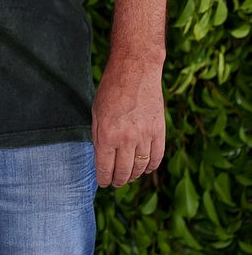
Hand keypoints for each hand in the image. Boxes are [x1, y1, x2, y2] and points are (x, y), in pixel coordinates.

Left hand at [91, 56, 164, 187]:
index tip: (103, 183)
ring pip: (140, 167)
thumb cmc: (111, 89)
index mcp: (106, 134)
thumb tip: (102, 157)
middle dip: (118, 181)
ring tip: (128, 177)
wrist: (135, 70)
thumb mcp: (96, 112)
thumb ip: (99, 135)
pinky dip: (150, 166)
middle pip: (123, 171)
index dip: (104, 179)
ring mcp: (144, 136)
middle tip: (116, 183)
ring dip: (133, 175)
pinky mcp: (159, 132)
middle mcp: (126, 139)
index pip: (104, 167)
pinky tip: (145, 168)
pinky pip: (156, 158)